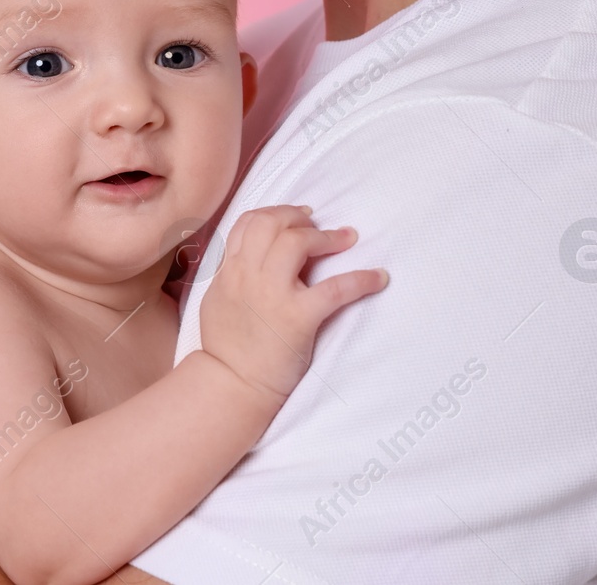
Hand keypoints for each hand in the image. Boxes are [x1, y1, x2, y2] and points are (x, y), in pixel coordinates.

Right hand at [197, 205, 386, 404]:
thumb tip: (250, 256)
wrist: (232, 384)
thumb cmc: (225, 347)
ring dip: (327, 237)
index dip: (277, 212)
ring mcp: (273, 294)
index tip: (297, 217)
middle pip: (273, 223)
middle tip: (318, 224)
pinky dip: (361, 279)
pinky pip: (335, 289)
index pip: (250, 222)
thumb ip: (233, 273)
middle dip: (299, 217)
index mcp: (230, 270)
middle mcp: (248, 274)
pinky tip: (379, 278)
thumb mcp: (217, 298)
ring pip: (299, 243)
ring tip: (347, 238)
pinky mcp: (298, 318)